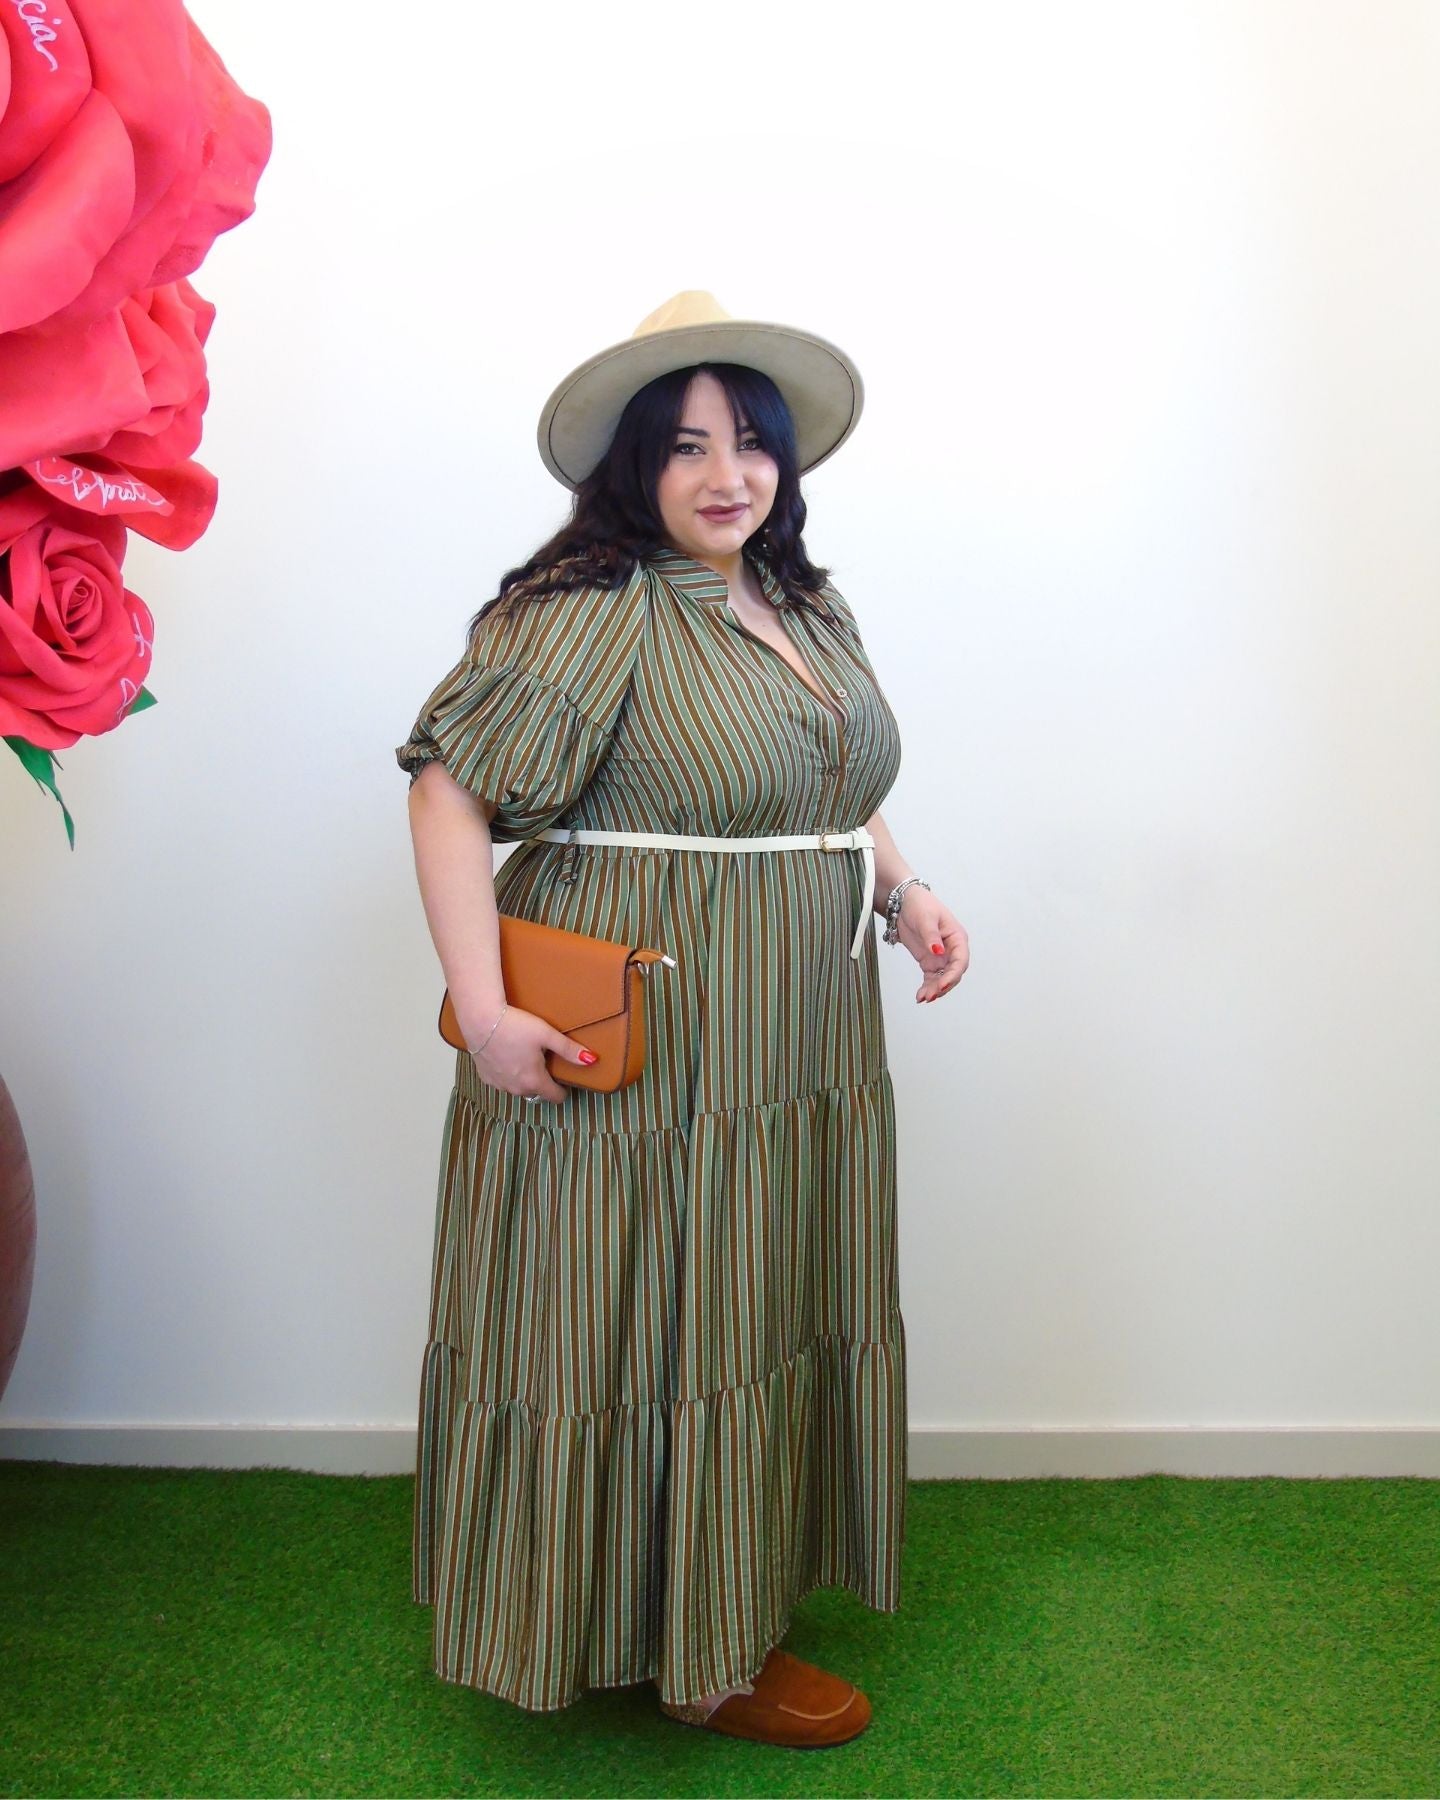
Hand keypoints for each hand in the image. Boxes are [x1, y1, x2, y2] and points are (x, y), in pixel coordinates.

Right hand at [468, 1004, 596, 1102]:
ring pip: (518, 1088)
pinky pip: (502, 1082)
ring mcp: (499, 1085)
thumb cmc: (515, 1026)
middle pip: (536, 1093)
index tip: (565, 1082)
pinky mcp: (485, 1077)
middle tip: (544, 1063)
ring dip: (524, 1080)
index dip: (563, 1091)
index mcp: (534, 1081)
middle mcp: (516, 1089)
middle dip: (543, 1082)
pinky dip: (507, 1075)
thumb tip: (592, 1060)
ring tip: (525, 1059)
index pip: (554, 1097)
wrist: (481, 1021)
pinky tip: (507, 1058)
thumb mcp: (547, 1035)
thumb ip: (569, 1050)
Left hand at [893, 887, 969, 1002]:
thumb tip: (938, 951)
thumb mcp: (925, 918)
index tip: (941, 984)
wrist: (903, 903)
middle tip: (930, 995)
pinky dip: (927, 987)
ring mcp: (941, 957)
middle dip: (943, 986)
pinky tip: (920, 996)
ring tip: (923, 998)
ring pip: (943, 979)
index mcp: (957, 937)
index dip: (953, 975)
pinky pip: (932, 978)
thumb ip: (931, 936)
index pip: (961, 961)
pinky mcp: (930, 961)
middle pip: (953, 973)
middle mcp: (952, 949)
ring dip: (935, 990)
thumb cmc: (920, 904)